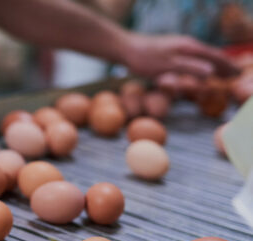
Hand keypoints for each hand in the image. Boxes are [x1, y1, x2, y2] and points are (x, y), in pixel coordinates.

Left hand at [121, 33, 238, 77]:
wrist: (125, 48)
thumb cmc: (145, 59)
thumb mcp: (169, 66)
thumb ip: (190, 68)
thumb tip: (211, 72)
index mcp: (190, 47)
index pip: (214, 56)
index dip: (226, 66)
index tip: (236, 74)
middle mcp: (187, 44)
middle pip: (210, 55)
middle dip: (222, 65)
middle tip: (233, 75)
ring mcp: (178, 46)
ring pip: (201, 56)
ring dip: (212, 64)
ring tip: (220, 73)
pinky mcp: (170, 50)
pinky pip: (191, 57)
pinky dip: (199, 64)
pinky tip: (197, 68)